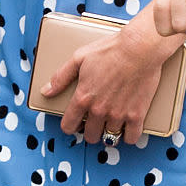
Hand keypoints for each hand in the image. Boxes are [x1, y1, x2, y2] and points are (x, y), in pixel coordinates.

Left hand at [40, 14, 183, 144]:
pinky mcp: (136, 115)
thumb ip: (61, 77)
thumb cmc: (111, 49)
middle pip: (90, 135)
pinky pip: (130, 138)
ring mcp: (118, 114)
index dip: (70, 125)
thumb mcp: (79, 57)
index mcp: (83, 97)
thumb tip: (46, 91)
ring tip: (111, 121)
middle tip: (95, 120)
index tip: (75, 121)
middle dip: (90, 129)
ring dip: (109, 131)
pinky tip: (127, 126)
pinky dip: (129, 135)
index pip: (68, 126)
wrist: (139, 47)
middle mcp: (99, 110)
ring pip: (109, 138)